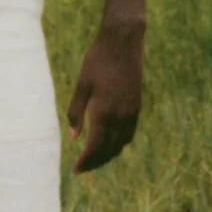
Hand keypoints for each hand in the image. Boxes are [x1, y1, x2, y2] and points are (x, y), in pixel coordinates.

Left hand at [67, 18, 144, 174]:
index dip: (85, 161)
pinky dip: (119, 142)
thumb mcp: (81, 86)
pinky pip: (129, 133)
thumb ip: (76, 112)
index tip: (76, 170)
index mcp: (104, 112)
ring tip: (95, 156)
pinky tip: (109, 139)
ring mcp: (131, 111)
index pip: (95, 147)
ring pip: (121, 144)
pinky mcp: (137, 105)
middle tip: (82, 167)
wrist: (123, 42)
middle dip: (95, 162)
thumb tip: (74, 137)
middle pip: (109, 150)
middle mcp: (120, 116)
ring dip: (108, 154)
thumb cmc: (97, 61)